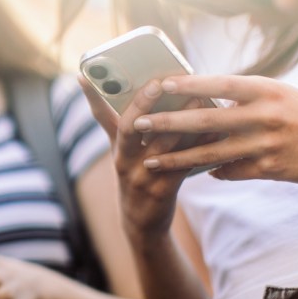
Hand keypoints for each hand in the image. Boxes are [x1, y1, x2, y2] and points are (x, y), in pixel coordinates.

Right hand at [79, 76, 189, 236]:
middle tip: (157, 82)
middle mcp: (123, 159)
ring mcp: (140, 176)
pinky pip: (181, 164)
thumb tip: (152, 91)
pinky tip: (213, 132)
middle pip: (127, 127)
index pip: (99, 117)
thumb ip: (133, 127)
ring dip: (180, 120)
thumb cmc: (139, 177)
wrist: (141, 222)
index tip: (84, 75)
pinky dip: (198, 146)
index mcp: (116, 147)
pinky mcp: (161, 190)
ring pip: (159, 144)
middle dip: (141, 103)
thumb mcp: (127, 154)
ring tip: (198, 98)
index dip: (91, 96)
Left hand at [131, 74, 297, 182]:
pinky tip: (189, 171)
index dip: (191, 84)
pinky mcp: (269, 169)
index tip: (161, 84)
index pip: (222, 85)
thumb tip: (196, 97)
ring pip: (211, 153)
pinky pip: (229, 171)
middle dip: (169, 123)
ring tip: (149, 161)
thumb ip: (241, 96)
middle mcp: (266, 117)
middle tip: (139, 124)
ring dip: (177, 158)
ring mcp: (267, 145)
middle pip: (208, 121)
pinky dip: (208, 171)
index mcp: (267, 91)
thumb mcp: (276, 94)